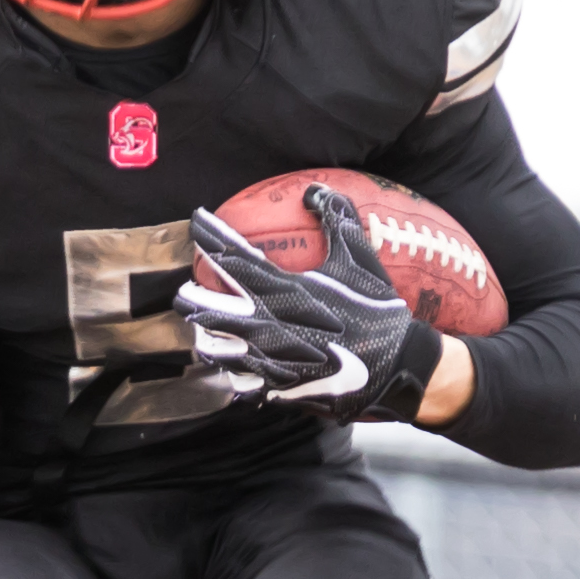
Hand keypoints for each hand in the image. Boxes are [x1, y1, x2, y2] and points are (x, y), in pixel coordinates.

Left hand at [181, 185, 443, 421]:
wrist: (397, 365)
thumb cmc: (378, 310)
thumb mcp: (360, 259)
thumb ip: (337, 219)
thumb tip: (314, 190)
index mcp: (289, 292)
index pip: (237, 260)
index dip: (214, 238)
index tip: (196, 222)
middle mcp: (274, 327)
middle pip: (217, 311)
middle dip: (196, 300)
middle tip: (182, 292)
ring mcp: (275, 362)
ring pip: (225, 350)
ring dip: (208, 339)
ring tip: (199, 330)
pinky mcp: (284, 388)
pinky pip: (246, 382)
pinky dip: (234, 373)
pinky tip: (228, 367)